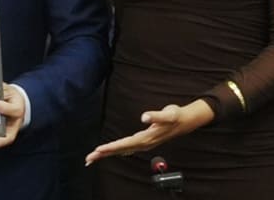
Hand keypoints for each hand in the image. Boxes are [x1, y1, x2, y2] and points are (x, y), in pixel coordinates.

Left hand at [84, 99, 214, 164]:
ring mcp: (145, 144)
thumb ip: (156, 115)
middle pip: (121, 150)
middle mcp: (144, 143)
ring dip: (108, 154)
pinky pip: (127, 149)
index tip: (98, 150)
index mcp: (147, 138)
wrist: (186, 121)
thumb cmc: (176, 116)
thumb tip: (144, 117)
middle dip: (104, 155)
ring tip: (93, 158)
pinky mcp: (145, 142)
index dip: (112, 147)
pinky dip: (117, 151)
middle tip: (88, 159)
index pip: (126, 144)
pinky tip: (112, 153)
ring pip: (123, 151)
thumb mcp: (169, 113)